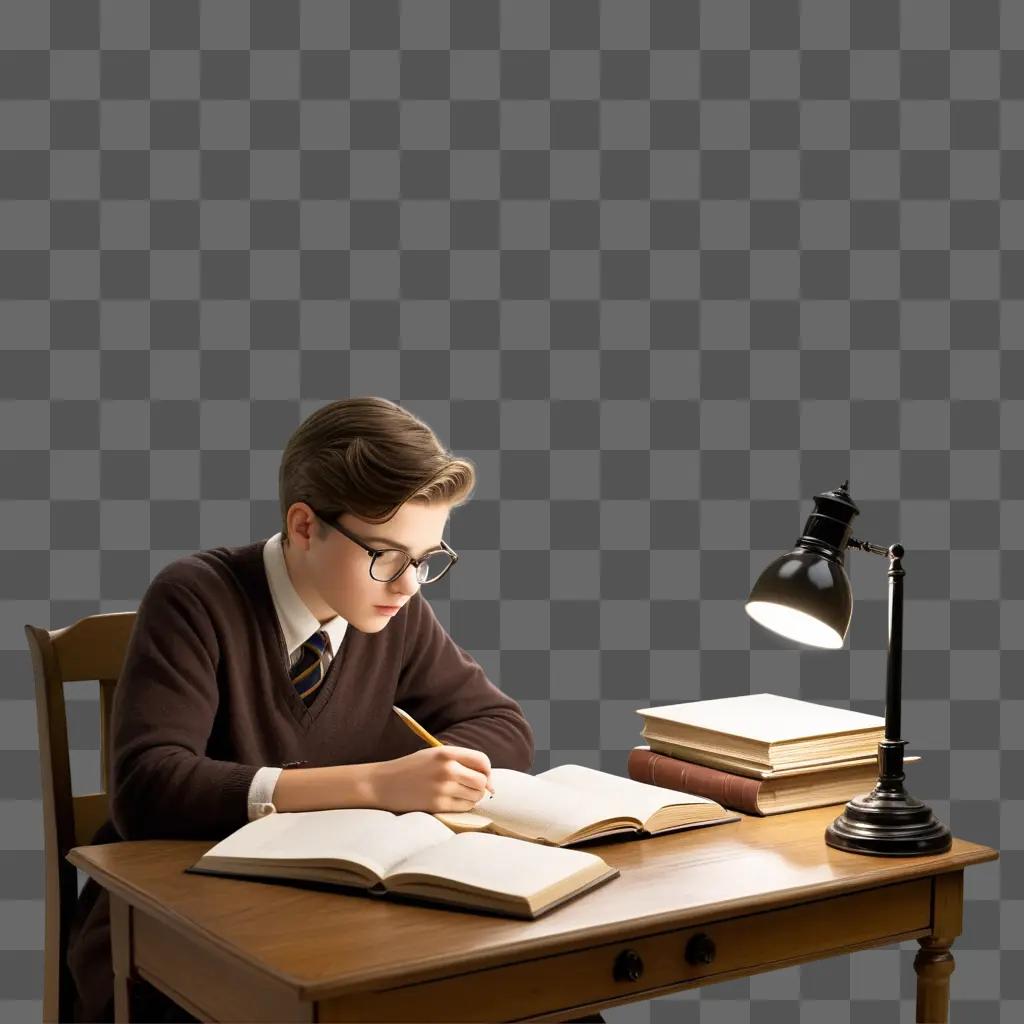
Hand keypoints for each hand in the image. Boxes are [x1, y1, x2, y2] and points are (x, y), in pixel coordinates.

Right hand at [368, 746, 492, 812]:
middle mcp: (447, 769)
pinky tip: (453, 802)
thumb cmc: (410, 768)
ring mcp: (443, 787)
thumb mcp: (433, 755)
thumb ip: (458, 760)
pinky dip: (464, 806)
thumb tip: (487, 779)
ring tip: (460, 795)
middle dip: (481, 787)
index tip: (485, 778)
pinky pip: (464, 807)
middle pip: (482, 781)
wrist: (382, 783)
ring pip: (476, 796)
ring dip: (473, 797)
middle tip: (472, 789)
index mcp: (446, 752)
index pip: (482, 761)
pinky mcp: (437, 804)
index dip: (487, 771)